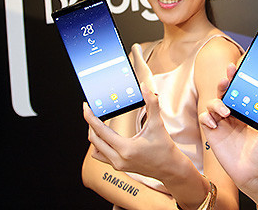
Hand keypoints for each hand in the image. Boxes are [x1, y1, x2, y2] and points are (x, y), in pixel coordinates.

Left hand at [82, 44, 179, 179]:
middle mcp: (119, 159)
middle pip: (94, 140)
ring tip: (97, 123)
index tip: (86, 107)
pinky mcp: (119, 167)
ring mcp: (118, 165)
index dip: (90, 117)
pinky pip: (102, 156)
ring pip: (96, 150)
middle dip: (90, 124)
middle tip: (91, 111)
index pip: (100, 131)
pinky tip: (106, 136)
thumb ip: (152, 104)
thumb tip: (145, 88)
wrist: (170, 168)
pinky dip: (100, 145)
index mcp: (126, 149)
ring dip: (94, 136)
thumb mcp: (158, 124)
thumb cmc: (165, 148)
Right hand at [199, 64, 257, 192]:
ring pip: (212, 103)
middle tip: (227, 79)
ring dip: (217, 103)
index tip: (235, 68)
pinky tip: (216, 125)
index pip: (238, 89)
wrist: (252, 175)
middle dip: (224, 83)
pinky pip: (205, 118)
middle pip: (223, 92)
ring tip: (226, 112)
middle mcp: (232, 114)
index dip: (235, 78)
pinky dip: (208, 118)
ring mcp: (221, 123)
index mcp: (245, 110)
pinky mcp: (212, 132)